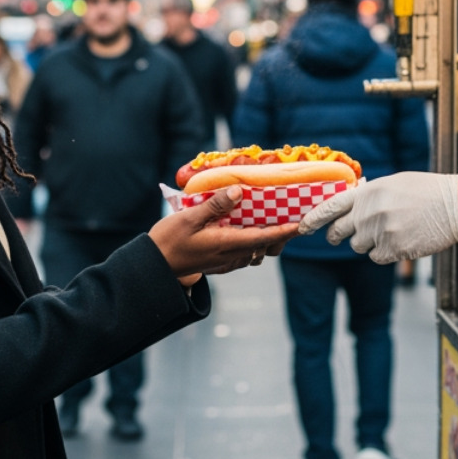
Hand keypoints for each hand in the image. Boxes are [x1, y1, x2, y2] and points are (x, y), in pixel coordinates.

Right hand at [147, 186, 298, 282]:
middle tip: (293, 216)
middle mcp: (230, 256)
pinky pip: (245, 254)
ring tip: (274, 221)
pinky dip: (254, 243)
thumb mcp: (188, 217)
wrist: (155, 267)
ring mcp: (226, 262)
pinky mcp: (220, 263)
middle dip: (281, 235)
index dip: (286, 231)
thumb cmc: (168, 241)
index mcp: (226, 244)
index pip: (264, 237)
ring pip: (256, 252)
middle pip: (265, 246)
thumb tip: (240, 191)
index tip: (303, 223)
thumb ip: (215, 205)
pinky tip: (248, 230)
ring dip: (267, 240)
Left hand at [298, 172, 457, 263]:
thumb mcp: (393, 183)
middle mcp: (369, 211)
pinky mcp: (393, 249)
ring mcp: (380, 231)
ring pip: (358, 247)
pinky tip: (401, 240)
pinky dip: (385, 253)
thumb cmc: (426, 191)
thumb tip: (348, 206)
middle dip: (338, 236)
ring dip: (368, 243)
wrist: (455, 205)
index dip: (313, 218)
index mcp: (367, 192)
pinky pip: (376, 257)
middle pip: (338, 232)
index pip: (330, 206)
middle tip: (342, 236)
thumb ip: (368, 195)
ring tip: (391, 230)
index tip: (302, 227)